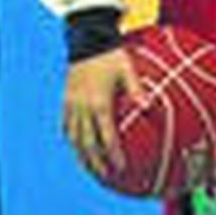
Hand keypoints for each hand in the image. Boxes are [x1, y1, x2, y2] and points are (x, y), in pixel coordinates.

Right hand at [62, 48, 143, 178]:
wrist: (86, 40)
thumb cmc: (111, 54)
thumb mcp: (127, 70)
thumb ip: (136, 89)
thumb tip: (150, 105)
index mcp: (99, 103)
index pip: (106, 136)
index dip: (113, 153)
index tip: (120, 167)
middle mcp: (82, 108)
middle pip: (87, 143)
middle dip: (96, 161)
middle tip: (105, 175)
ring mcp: (71, 105)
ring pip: (74, 138)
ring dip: (82, 155)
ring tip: (90, 167)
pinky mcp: (66, 100)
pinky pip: (66, 125)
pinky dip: (71, 139)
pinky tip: (76, 145)